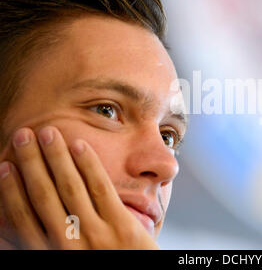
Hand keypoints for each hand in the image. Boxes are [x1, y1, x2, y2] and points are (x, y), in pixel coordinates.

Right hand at [0, 126, 159, 249]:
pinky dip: (88, 164)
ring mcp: (96, 236)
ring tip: (47, 132)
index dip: (11, 190)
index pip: (22, 219)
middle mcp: (67, 246)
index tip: (4, 166)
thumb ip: (47, 245)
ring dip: (56, 156)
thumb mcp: (68, 260)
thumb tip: (16, 226)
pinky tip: (79, 144)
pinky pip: (100, 188)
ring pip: (70, 187)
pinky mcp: (122, 227)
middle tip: (22, 135)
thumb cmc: (100, 265)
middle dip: (31, 163)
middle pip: (43, 196)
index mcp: (50, 255)